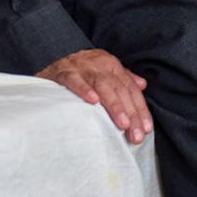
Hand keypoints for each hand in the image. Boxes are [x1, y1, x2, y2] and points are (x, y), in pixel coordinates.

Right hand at [37, 49, 152, 144]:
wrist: (50, 61)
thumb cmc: (81, 72)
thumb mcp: (103, 72)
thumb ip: (123, 78)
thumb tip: (143, 85)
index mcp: (111, 65)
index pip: (130, 88)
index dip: (140, 109)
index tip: (146, 129)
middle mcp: (99, 64)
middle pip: (120, 89)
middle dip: (131, 113)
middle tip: (136, 135)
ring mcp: (81, 67)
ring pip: (102, 85)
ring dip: (114, 105)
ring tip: (123, 124)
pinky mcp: (63, 71)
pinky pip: (75, 80)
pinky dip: (84, 89)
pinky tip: (93, 102)